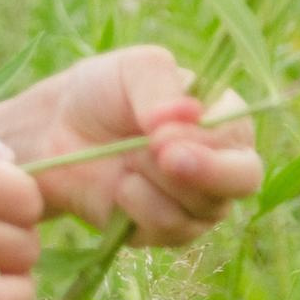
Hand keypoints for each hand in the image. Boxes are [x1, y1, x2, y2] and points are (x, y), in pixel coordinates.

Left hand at [0, 47, 262, 244]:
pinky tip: (119, 186)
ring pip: (203, 208)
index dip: (208, 140)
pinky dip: (140, 207)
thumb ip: (161, 86)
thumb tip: (188, 114)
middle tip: (164, 158)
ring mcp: (197, 201)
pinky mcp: (166, 230)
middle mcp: (220, 162)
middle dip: (206, 172)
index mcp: (222, 118)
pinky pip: (168, 230)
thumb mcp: (131, 70)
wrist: (56, 131)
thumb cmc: (102, 92)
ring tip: (125, 161)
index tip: (160, 135)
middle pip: (243, 180)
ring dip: (158, 184)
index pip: (240, 135)